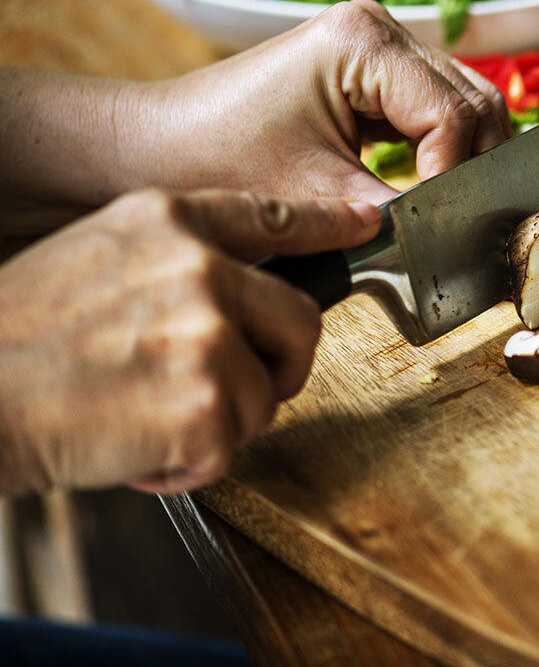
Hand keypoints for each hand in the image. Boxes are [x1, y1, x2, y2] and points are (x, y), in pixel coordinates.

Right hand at [0, 188, 379, 494]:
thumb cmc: (22, 334)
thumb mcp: (99, 253)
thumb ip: (176, 257)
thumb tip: (238, 284)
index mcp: (170, 221)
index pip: (275, 215)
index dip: (329, 223)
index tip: (364, 222)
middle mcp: (201, 267)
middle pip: (303, 321)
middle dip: (278, 367)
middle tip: (224, 391)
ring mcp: (209, 332)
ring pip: (270, 393)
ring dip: (220, 421)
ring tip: (147, 414)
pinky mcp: (209, 402)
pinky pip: (234, 446)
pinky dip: (189, 463)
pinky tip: (134, 443)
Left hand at [130, 0, 510, 204]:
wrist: (157, 145)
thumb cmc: (218, 160)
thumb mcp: (317, 194)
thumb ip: (399, 213)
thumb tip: (456, 238)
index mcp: (364, 41)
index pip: (452, 115)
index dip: (456, 176)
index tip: (442, 229)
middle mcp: (380, 26)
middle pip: (474, 102)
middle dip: (473, 167)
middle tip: (460, 226)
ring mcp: (381, 42)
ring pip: (468, 104)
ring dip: (465, 158)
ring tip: (447, 210)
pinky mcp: (377, 68)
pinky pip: (440, 108)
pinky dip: (446, 150)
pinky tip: (431, 186)